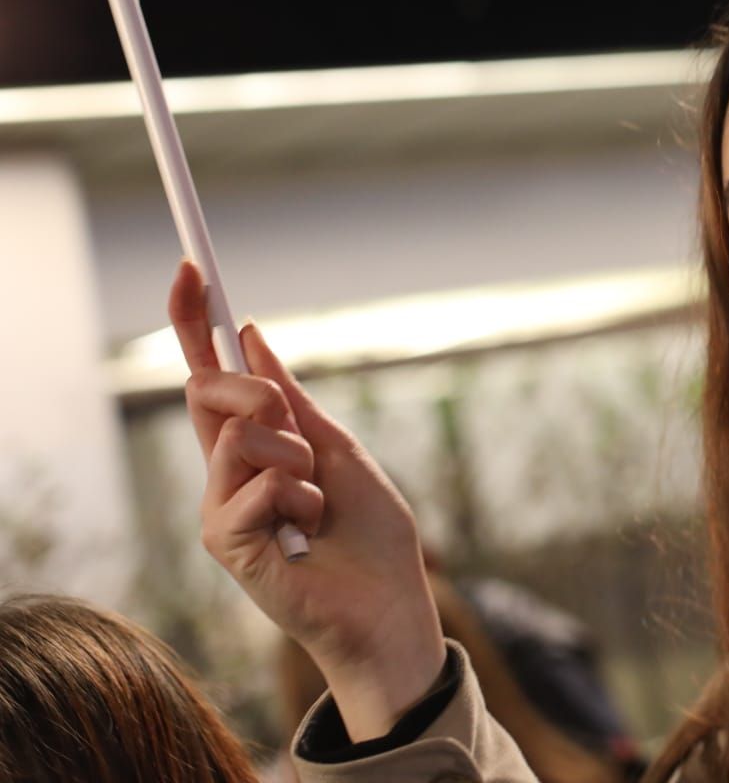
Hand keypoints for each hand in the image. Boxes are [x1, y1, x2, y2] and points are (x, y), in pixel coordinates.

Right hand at [169, 260, 446, 739]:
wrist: (391, 607)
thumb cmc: (372, 537)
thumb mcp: (341, 450)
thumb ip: (294, 400)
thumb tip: (252, 337)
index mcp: (254, 449)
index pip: (211, 377)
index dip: (197, 323)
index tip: (191, 268)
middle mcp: (225, 475)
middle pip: (207, 391)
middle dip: (260, 393)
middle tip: (304, 435)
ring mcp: (220, 510)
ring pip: (241, 435)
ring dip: (300, 460)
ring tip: (319, 507)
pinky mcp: (226, 545)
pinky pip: (258, 486)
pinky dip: (300, 500)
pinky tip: (309, 535)